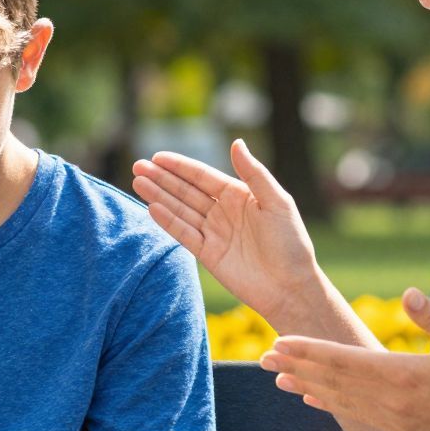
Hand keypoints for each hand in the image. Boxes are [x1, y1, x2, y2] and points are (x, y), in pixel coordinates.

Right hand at [131, 140, 322, 322]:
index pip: (203, 176)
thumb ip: (255, 173)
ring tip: (137, 181)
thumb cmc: (291, 243)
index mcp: (240, 195)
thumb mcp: (277, 202)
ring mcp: (214, 233)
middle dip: (162, 178)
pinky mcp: (208, 254)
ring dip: (159, 196)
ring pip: (181, 210)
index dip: (180, 166)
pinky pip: (184, 233)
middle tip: (138, 166)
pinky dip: (168, 221)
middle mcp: (224, 212)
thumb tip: (236, 142)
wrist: (291, 287)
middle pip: (187, 191)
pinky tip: (152, 207)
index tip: (157, 157)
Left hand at [259, 288, 429, 430]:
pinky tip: (315, 399)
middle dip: (296, 368)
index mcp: (405, 377)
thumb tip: (407, 293)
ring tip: (278, 378)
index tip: (279, 342)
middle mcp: (393, 403)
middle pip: (333, 382)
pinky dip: (332, 406)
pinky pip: (357, 417)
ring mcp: (397, 422)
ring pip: (341, 402)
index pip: (344, 361)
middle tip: (261, 358)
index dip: (308, 352)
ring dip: (307, 388)